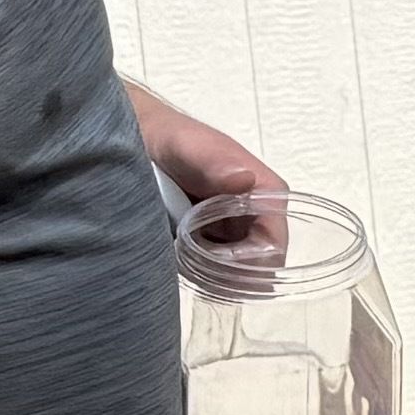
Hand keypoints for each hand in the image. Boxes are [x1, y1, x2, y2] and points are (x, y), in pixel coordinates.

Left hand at [130, 86, 282, 259]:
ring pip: (238, 274)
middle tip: (189, 263)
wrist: (140, 139)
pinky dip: (201, 273)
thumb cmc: (167, 138)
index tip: (211, 265)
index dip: (249, 264)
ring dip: (212, 276)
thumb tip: (245, 180)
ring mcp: (237, 232)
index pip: (274, 246)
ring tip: (180, 256)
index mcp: (266, 194)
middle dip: (227, 275)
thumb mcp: (186, 146)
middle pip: (259, 267)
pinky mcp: (216, 242)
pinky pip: (218, 272)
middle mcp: (258, 216)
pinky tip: (179, 259)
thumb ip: (214, 161)